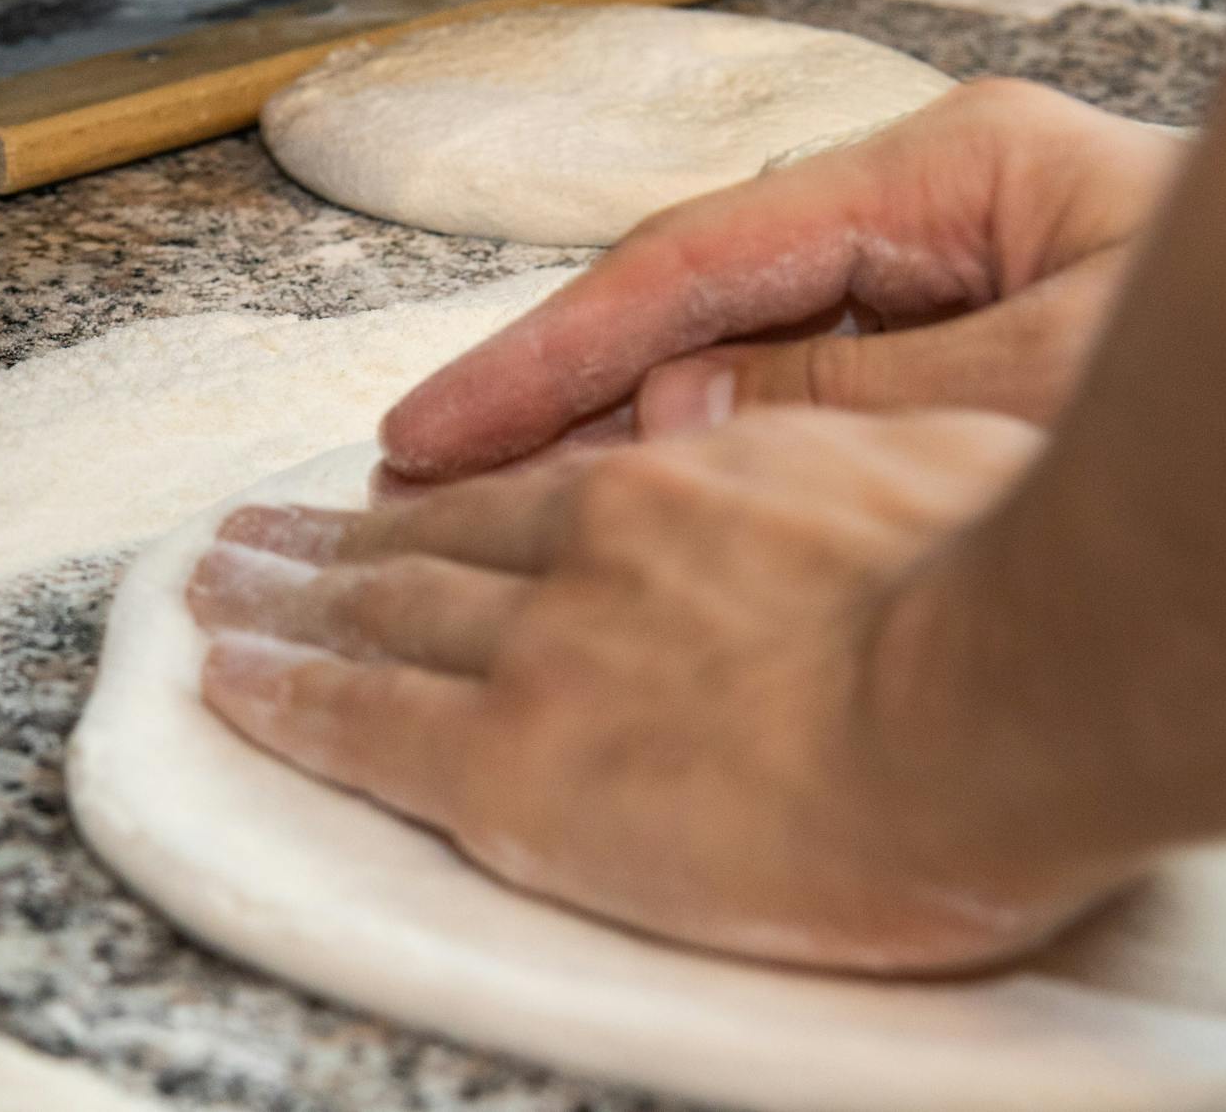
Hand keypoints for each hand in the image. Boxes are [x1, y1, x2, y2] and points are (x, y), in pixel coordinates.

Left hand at [188, 408, 1133, 974]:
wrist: (1000, 696)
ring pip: (375, 615)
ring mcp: (540, 650)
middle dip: (328, 542)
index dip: (446, 498)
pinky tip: (231, 683)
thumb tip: (782, 460)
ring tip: (214, 593)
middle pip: (427, 544)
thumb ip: (832, 466)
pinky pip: (362, 724)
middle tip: (247, 537)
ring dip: (282, 601)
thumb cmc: (1010, 593)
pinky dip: (283, 695)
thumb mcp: (930, 472)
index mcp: (689, 489)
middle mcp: (589, 551)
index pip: (529, 494)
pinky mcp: (513, 764)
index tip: (389, 495)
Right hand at [381, 79, 1187, 480]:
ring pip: (727, 360)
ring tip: (480, 503)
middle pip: (688, 303)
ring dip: (606, 432)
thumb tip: (680, 417)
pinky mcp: (954, 365)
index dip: (549, 356)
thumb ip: (853, 395)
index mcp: (947, 184)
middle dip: (553, 389)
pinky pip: (792, 412)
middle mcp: (924, 227)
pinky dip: (705, 465)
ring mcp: (935, 292)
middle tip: (421, 469)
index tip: (437, 428)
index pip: (694, 265)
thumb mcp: (1045, 383)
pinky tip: (622, 512)